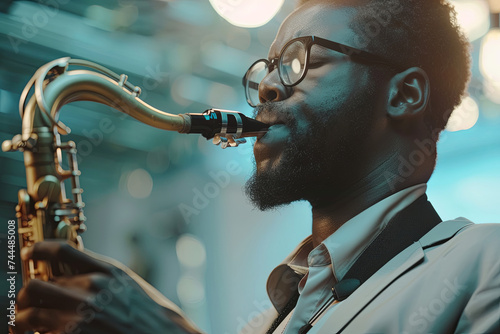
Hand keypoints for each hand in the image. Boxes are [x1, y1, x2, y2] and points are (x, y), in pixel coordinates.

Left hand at [13, 240, 198, 333]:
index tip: (31, 254)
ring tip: (26, 324)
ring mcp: (82, 315)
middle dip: (26, 296)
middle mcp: (92, 289)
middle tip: (26, 304)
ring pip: (31, 313)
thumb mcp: (127, 284)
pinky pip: (42, 333)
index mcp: (106, 271)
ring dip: (24, 319)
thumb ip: (99, 274)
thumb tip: (70, 268)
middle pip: (37, 285)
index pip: (62, 250)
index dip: (40, 249)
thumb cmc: (149, 313)